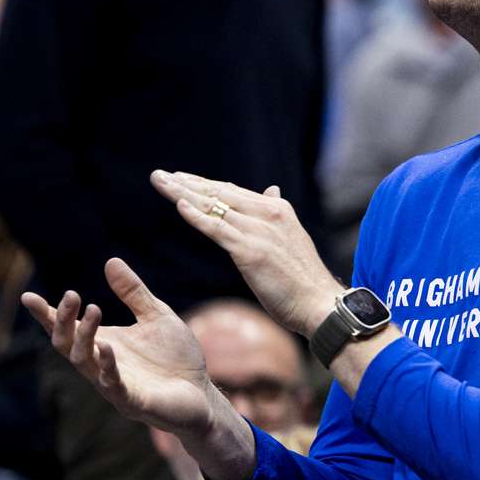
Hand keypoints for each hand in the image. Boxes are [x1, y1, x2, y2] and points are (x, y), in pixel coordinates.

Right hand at [21, 258, 217, 435]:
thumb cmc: (175, 358)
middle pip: (66, 345)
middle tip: (72, 295)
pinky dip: (107, 367)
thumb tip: (110, 261)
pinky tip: (107, 348)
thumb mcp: (157, 316)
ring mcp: (114, 385)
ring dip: (85, 336)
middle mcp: (101, 364)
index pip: (67, 328)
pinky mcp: (133, 401)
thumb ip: (133, 293)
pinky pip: (112, 385)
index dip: (46, 315)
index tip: (27, 297)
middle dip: (63, 321)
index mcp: (103, 343)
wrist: (201, 394)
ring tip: (93, 310)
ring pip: (83, 363)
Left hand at [151, 171, 343, 336]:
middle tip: (159, 176)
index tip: (180, 179)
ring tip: (160, 183)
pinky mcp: (251, 251)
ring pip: (214, 207)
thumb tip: (271, 190)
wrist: (320, 303)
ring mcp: (259, 231)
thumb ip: (276, 215)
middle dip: (186, 184)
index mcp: (277, 209)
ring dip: (182, 194)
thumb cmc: (304, 279)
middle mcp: (268, 214)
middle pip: (219, 193)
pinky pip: (217, 230)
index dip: (204, 185)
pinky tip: (179, 205)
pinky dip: (197, 217)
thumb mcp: (290, 238)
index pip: (232, 191)